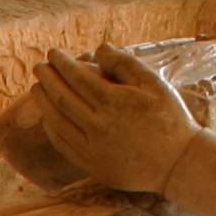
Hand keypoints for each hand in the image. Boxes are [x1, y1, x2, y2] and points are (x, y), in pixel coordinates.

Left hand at [27, 45, 199, 193]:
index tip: (52, 53)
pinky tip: (48, 117)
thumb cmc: (169, 118)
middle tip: (39, 67)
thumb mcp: (154, 84)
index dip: (61, 63)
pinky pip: (64, 145)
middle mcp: (100, 126)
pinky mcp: (93, 167)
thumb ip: (125, 64)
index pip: (77, 78)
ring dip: (44, 103)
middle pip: (62, 98)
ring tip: (37, 88)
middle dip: (47, 79)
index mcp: (115, 102)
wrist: (178, 163)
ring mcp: (94, 149)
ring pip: (58, 122)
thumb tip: (98, 49)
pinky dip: (52, 128)